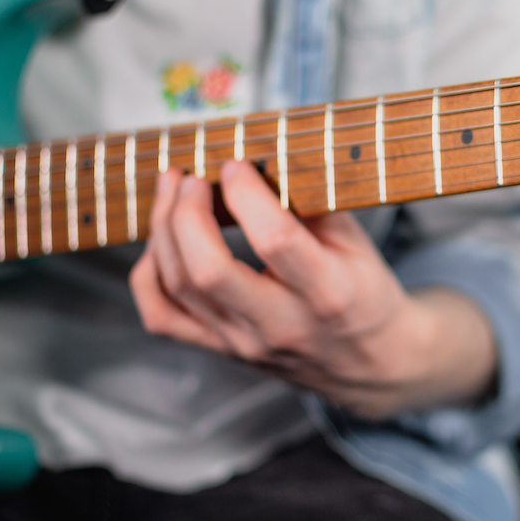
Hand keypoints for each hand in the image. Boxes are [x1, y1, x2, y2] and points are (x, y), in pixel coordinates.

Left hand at [129, 161, 496, 418]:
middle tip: (191, 177)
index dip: (246, 195)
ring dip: (164, 230)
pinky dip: (148, 275)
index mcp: (328, 293)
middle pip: (208, 271)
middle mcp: (281, 325)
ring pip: (178, 288)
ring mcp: (245, 344)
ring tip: (172, 191)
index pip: (275, 241)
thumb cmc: (364, 293)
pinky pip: (163, 317)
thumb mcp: (358, 243)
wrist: (371, 362)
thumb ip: (313, 202)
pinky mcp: (222, 351)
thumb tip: (262, 158)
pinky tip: (161, 244)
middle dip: (186, 212)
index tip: (236, 165)